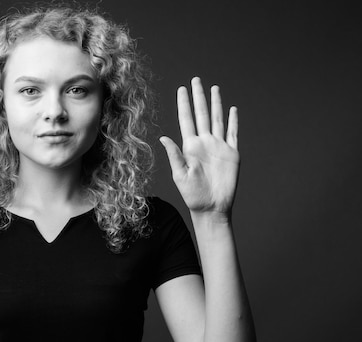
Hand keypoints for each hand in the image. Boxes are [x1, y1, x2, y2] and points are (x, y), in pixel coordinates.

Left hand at [160, 77, 239, 215]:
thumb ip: (174, 155)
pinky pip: (233, 133)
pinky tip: (232, 109)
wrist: (212, 207)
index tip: (181, 88)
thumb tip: (162, 137)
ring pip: (217, 119)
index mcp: (190, 146)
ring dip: (216, 104)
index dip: (184, 104)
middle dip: (198, 97)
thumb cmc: (193, 195)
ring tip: (214, 88)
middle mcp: (204, 143)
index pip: (186, 119)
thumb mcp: (180, 174)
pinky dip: (233, 121)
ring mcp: (218, 147)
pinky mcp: (232, 153)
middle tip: (195, 80)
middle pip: (202, 114)